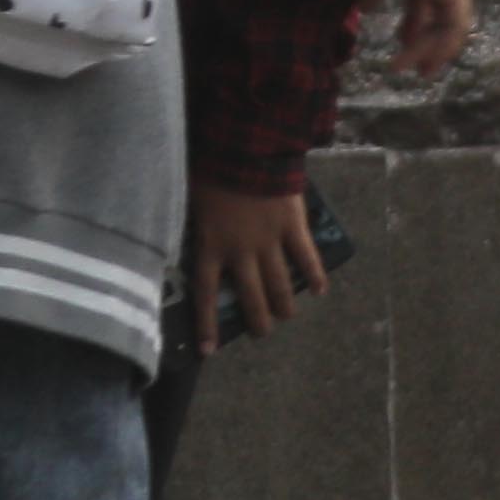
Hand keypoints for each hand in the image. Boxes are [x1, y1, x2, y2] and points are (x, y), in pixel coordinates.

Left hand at [191, 178, 329, 351]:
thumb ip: (192, 227)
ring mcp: (269, 241)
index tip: (208, 351)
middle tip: (261, 333)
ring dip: (283, 305)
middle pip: (249, 296)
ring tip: (285, 317)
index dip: (207, 324)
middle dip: (256, 319)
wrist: (244, 148)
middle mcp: (240, 251)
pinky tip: (319, 291)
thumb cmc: (209, 170)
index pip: (205, 293)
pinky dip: (314, 275)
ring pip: (279, 284)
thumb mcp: (189, 202)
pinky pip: (306, 257)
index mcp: (210, 246)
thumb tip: (180, 242)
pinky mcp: (293, 228)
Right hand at [372, 0, 474, 78]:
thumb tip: (370, 10)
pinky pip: (452, 26)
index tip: (400, 45)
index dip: (414, 26)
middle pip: (439, 18)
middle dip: (426, 44)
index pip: (425, 2)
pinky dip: (442, 45)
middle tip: (415, 69)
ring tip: (417, 72)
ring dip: (432, 50)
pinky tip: (426, 60)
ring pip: (446, 25)